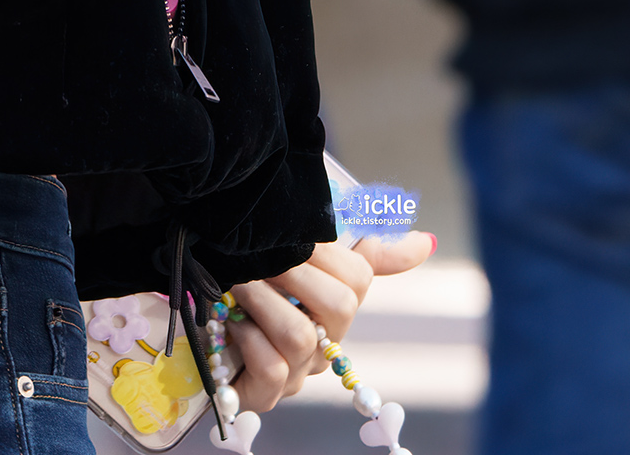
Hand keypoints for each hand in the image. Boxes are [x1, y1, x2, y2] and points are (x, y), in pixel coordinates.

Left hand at [219, 233, 435, 415]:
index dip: (327, 252)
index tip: (294, 235)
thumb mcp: (297, 259)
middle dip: (295, 272)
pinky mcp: (266, 395)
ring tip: (239, 281)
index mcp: (336, 308)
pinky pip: (272, 368)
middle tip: (261, 256)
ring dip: (263, 300)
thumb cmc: (254, 291)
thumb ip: (359, 249)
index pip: (358, 277)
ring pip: (300, 336)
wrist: (204, 332)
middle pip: (340, 306)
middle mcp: (324, 344)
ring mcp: (297, 373)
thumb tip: (425, 241)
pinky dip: (248, 337)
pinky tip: (232, 322)